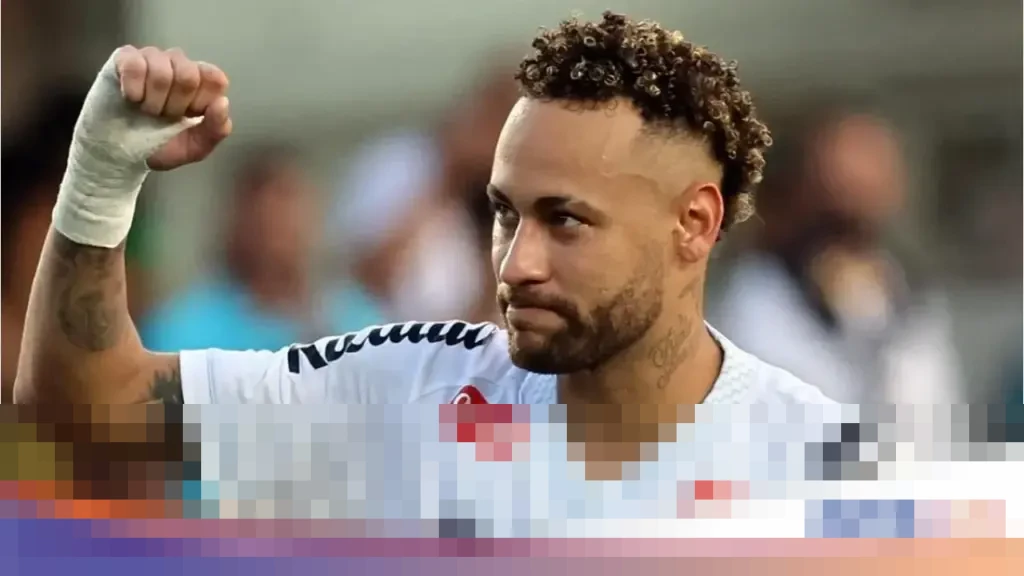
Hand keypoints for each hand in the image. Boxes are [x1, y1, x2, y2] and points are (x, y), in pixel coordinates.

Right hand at [114, 46, 232, 170]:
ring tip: (145, 110)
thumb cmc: (160, 146)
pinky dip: (133, 89)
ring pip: (161, 71)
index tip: (188, 117)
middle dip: (175, 106)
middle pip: (188, 75)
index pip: (215, 78)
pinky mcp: (124, 58)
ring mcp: (151, 58)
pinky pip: (134, 65)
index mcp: (201, 82)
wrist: (121, 154)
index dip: (201, 101)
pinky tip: (131, 99)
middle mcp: (178, 64)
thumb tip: (222, 102)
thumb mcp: (196, 147)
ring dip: (153, 101)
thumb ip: (217, 129)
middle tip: (163, 117)